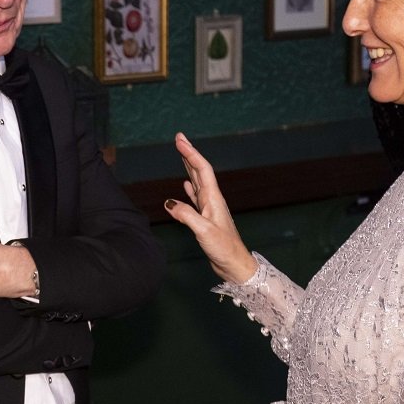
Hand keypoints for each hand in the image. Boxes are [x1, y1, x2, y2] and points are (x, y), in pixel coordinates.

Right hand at [164, 132, 255, 284]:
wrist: (234, 264)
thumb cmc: (224, 249)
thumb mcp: (203, 231)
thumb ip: (186, 215)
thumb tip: (169, 202)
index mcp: (213, 199)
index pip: (201, 169)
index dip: (190, 153)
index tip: (179, 140)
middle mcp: (212, 200)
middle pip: (199, 171)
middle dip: (189, 154)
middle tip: (179, 138)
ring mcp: (209, 208)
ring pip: (197, 181)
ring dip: (188, 167)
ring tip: (181, 155)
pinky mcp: (205, 218)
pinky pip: (195, 197)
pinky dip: (188, 188)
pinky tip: (185, 184)